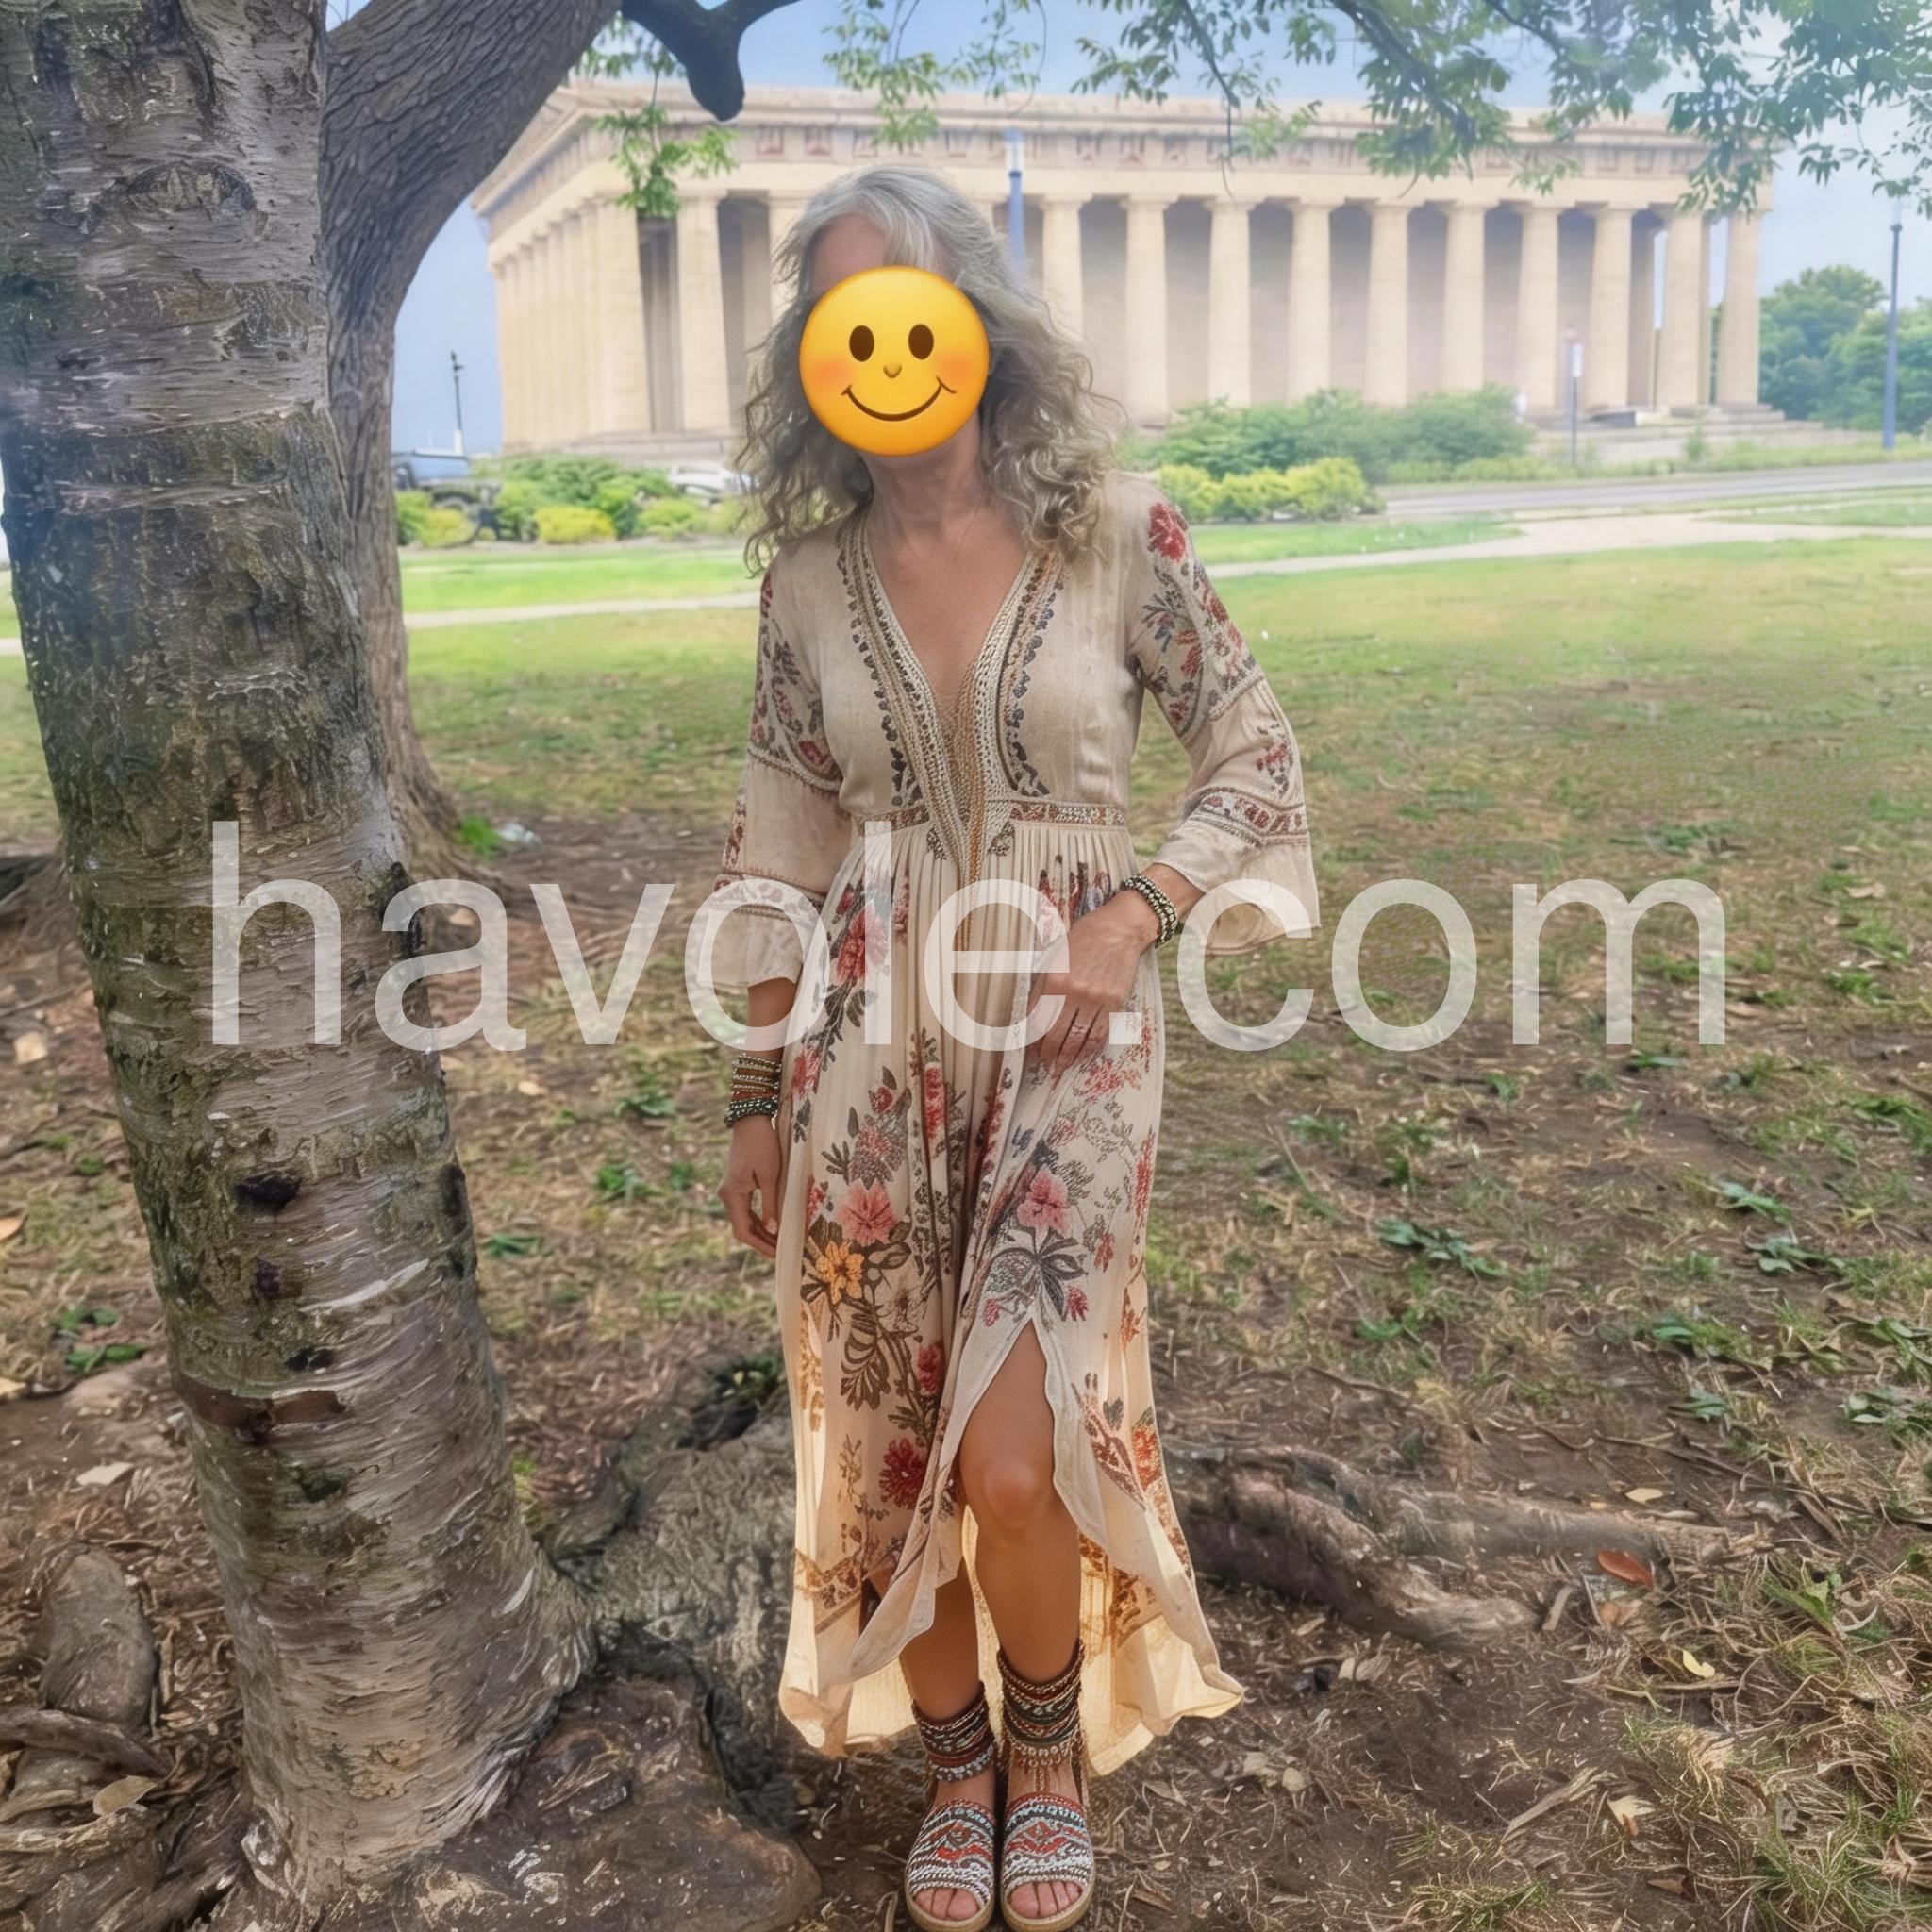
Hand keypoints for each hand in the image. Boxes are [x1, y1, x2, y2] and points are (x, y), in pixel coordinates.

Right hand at [719, 1116, 781, 1258]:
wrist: (750, 1120)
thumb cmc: (763, 1145)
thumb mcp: (770, 1176)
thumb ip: (770, 1205)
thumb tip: (773, 1231)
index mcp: (733, 1195)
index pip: (743, 1231)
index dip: (761, 1245)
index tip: (778, 1254)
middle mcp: (726, 1195)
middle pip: (742, 1228)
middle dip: (762, 1241)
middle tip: (783, 1251)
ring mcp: (729, 1190)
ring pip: (743, 1220)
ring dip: (760, 1231)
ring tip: (780, 1241)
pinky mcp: (735, 1185)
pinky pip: (744, 1209)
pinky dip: (757, 1220)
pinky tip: (772, 1225)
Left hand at [1028, 891, 1157, 1076]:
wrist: (1118, 929)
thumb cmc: (1082, 939)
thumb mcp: (1054, 957)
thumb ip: (1042, 986)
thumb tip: (1031, 1016)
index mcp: (1053, 979)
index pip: (1038, 1020)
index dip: (1032, 1040)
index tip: (1028, 1050)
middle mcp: (1073, 992)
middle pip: (1057, 1034)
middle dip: (1048, 1054)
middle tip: (1043, 1065)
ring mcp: (1096, 999)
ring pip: (1079, 1038)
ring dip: (1068, 1057)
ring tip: (1060, 1067)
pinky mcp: (1114, 1003)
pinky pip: (1101, 1033)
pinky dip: (1090, 1048)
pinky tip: (1082, 1055)